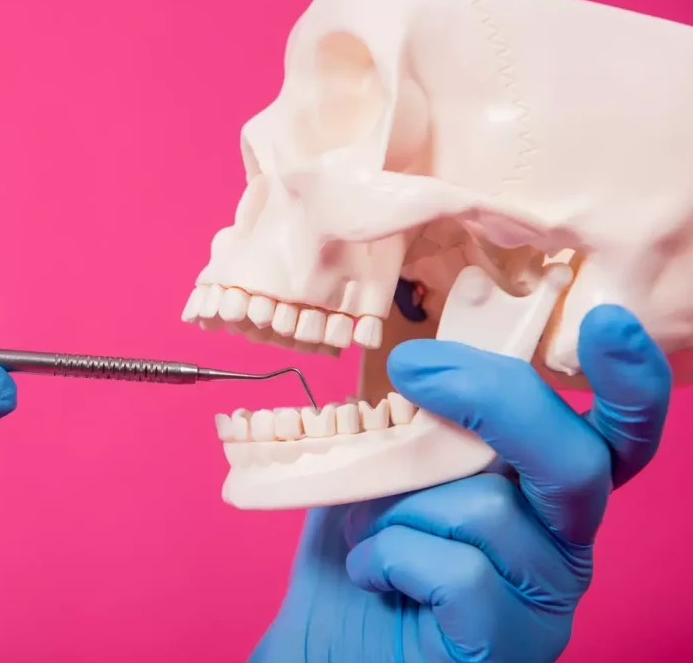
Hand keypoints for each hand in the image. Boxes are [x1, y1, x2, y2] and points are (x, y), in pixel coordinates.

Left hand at [251, 305, 671, 662]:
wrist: (325, 645)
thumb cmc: (364, 550)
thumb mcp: (388, 469)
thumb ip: (424, 423)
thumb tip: (428, 361)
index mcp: (545, 493)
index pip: (617, 438)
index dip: (631, 383)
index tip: (608, 326)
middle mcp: (563, 545)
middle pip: (576, 461)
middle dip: (496, 401)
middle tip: (412, 371)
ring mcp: (542, 602)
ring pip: (487, 509)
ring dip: (398, 508)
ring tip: (370, 536)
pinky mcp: (506, 645)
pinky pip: (456, 571)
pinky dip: (389, 557)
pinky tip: (372, 575)